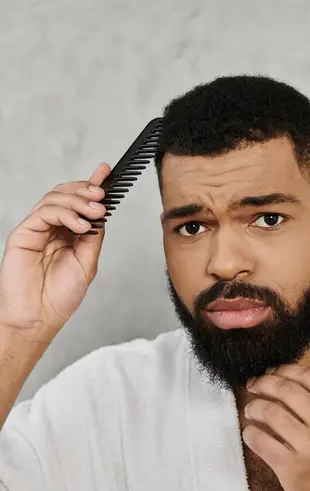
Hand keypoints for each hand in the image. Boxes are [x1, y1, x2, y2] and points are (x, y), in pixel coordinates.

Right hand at [0, 163, 110, 339]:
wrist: (38, 319)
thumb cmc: (58, 297)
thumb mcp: (86, 263)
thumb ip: (93, 237)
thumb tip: (102, 214)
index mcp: (66, 234)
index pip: (78, 203)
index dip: (91, 184)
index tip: (106, 171)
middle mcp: (51, 229)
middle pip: (66, 195)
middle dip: (86, 191)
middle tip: (101, 196)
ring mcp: (36, 230)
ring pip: (54, 199)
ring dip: (78, 201)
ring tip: (94, 212)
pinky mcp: (22, 234)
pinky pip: (43, 213)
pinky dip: (64, 213)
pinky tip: (79, 225)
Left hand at [242, 364, 309, 490]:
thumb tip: (285, 380)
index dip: (285, 369)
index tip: (272, 372)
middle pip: (287, 389)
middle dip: (264, 383)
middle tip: (254, 385)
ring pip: (270, 412)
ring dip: (254, 407)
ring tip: (251, 410)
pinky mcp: (293, 469)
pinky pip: (261, 441)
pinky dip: (250, 433)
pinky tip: (250, 433)